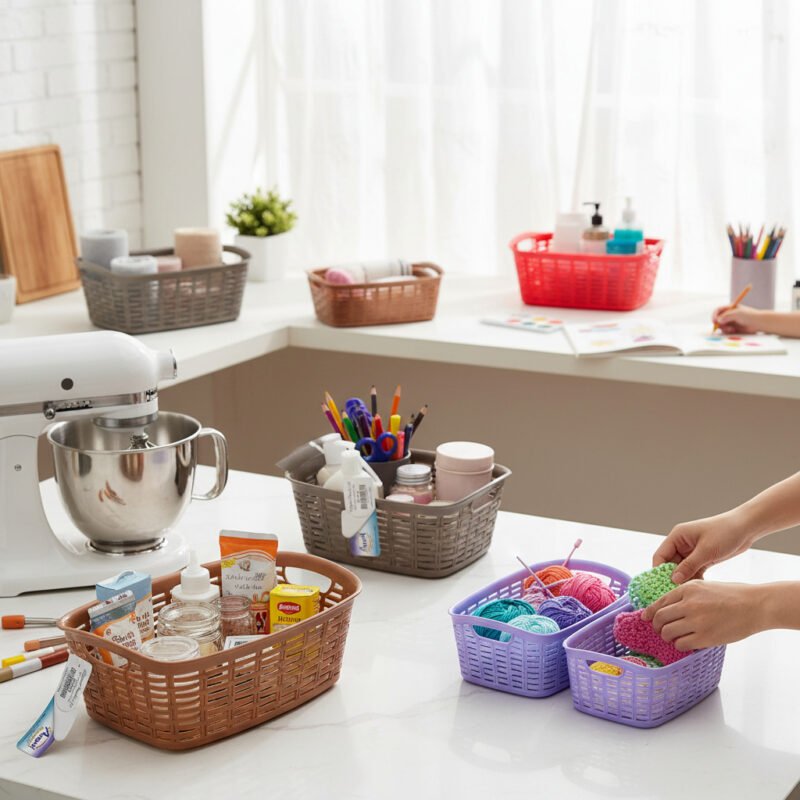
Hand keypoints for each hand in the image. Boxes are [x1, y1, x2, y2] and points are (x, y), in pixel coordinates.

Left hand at [641, 580, 763, 649]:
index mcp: (687, 589)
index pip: (660, 602)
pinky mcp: (705, 637)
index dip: (650, 612)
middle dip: (657, 626)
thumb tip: (669, 607)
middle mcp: (688, 603)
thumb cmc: (732, 595)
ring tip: (675, 637)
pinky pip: (681, 644)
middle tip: (660, 630)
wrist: (755, 605)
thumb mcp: (704, 586)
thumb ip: (686, 595)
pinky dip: (680, 645)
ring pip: (667, 632)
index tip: (646, 618)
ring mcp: (696, 621)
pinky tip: (686, 643)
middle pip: (659, 618)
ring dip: (668, 637)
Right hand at [654, 512, 753, 583]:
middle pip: (669, 564)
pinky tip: (698, 589)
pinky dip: (694, 579)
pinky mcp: (702, 557)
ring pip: (681, 569)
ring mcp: (691, 551)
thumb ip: (689, 565)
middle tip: (675, 594)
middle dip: (672, 578)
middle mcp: (681, 543)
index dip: (659, 571)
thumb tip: (674, 579)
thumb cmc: (725, 532)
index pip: (660, 556)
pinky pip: (692, 571)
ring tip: (688, 593)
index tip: (662, 586)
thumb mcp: (706, 550)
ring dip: (684, 580)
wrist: (746, 528)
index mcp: (677, 536)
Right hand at [712, 304, 762, 333]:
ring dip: (724, 328)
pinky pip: (725, 330)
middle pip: (717, 318)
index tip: (715, 321)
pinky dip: (727, 331)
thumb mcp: (737, 314)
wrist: (758, 323)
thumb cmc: (749, 315)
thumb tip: (718, 321)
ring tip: (732, 329)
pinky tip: (734, 330)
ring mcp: (730, 321)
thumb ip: (727, 316)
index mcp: (729, 308)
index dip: (714, 315)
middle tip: (722, 326)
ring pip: (720, 325)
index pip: (718, 310)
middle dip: (719, 323)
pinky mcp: (732, 327)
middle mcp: (728, 314)